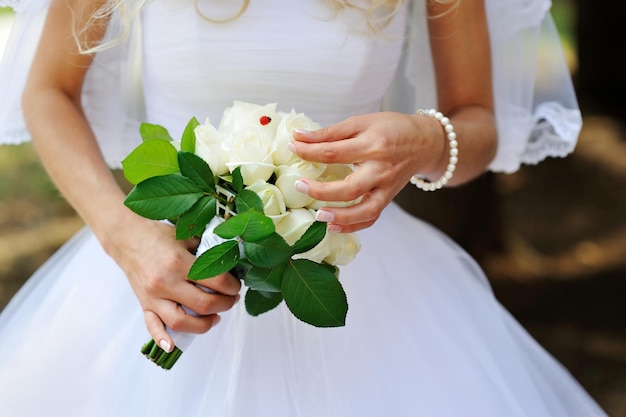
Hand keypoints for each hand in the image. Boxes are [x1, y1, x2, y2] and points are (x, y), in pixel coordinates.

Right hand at [106, 215, 240, 351]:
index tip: (236, 286)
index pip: (216, 282)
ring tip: (214, 318)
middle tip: (231, 300)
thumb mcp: (186, 237)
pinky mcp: (144, 304)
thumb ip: (206, 252)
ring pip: (181, 322)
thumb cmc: (158, 235)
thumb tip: (229, 265)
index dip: (232, 287)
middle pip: (203, 305)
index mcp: (179, 262)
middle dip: (225, 304)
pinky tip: (173, 346)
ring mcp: (153, 296)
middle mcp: (166, 282)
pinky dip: (162, 339)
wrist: (127, 237)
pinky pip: (152, 327)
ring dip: (203, 325)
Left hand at [290, 112, 444, 232]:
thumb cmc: (391, 129)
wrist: (424, 142)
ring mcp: (386, 188)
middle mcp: (381, 170)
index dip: (310, 152)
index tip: (293, 149)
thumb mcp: (362, 122)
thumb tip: (299, 136)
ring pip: (364, 210)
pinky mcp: (388, 199)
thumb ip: (330, 132)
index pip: (334, 153)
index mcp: (373, 146)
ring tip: (319, 216)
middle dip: (322, 191)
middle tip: (300, 186)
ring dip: (340, 217)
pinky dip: (353, 225)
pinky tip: (333, 226)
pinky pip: (371, 218)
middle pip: (350, 188)